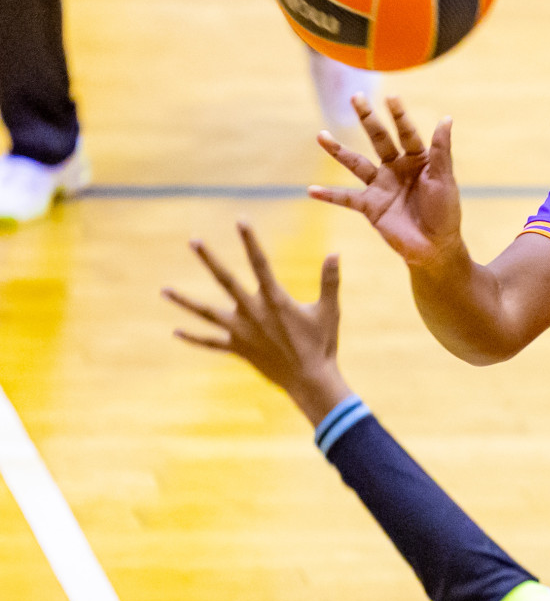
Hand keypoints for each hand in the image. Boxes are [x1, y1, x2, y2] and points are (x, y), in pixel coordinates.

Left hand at [164, 223, 349, 426]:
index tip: (240, 220)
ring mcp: (242, 332)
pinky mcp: (238, 348)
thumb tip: (335, 253)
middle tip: (193, 241)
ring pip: (207, 313)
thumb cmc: (322, 344)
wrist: (309, 380)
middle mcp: (252, 313)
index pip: (260, 263)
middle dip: (209, 259)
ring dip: (185, 301)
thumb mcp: (329, 310)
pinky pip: (211, 342)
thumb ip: (330, 281)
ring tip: (164, 290)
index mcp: (274, 300)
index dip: (250, 241)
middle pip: (225, 281)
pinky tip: (176, 331)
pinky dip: (194, 337)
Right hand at [310, 96, 465, 270]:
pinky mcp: (370, 207)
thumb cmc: (446, 213)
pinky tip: (311, 190)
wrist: (436, 248)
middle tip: (356, 97)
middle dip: (367, 119)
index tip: (390, 96)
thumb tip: (447, 119)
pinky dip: (329, 196)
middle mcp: (396, 168)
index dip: (399, 116)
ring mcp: (381, 186)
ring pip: (356, 163)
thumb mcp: (445, 180)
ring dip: (338, 150)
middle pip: (379, 139)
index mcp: (418, 159)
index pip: (406, 132)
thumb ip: (441, 151)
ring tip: (320, 135)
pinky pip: (346, 199)